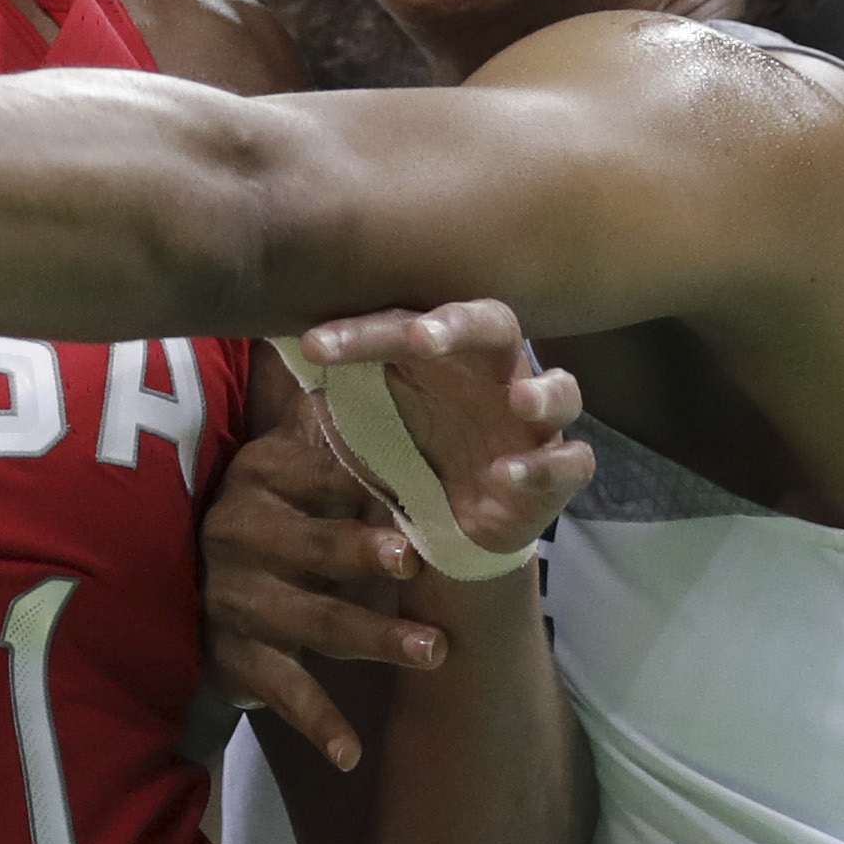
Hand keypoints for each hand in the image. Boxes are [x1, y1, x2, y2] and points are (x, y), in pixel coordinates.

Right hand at [202, 406, 436, 772]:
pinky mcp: (232, 655)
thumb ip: (328, 418)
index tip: (411, 487)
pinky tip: (351, 750)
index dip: (361, 481)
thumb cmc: (272, 508)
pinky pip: (277, 689)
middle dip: (360, 554)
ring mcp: (233, 598)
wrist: (186, 578)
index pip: (316, 474)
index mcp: (261, 476)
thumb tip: (372, 351)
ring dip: (371, 637)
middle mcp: (238, 532)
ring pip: (306, 620)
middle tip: (415, 565)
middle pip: (309, 546)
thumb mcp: (287, 454)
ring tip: (432, 653)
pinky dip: (316, 721)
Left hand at [300, 298, 594, 557]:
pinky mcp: (557, 472)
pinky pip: (570, 462)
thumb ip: (333, 378)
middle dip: (459, 327)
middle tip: (420, 339)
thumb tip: (274, 332)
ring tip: (516, 400)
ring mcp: (534, 423)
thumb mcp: (366, 413)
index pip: (407, 320)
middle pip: (494, 325)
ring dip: (543, 392)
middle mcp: (496, 374)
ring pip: (562, 390)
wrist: (448, 522)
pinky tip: (507, 475)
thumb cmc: (410, 445)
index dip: (361, 332)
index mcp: (446, 351)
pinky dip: (545, 468)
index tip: (311, 347)